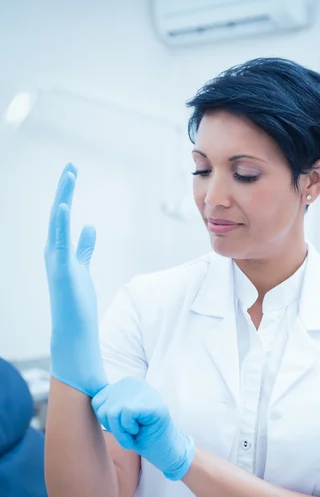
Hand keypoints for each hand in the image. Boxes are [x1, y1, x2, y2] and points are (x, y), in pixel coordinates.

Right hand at [44, 163, 107, 395]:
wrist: (73, 330)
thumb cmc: (76, 301)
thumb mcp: (82, 267)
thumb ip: (84, 247)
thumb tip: (90, 226)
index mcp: (59, 250)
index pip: (61, 216)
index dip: (66, 194)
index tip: (72, 173)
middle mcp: (53, 251)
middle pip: (57, 214)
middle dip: (64, 189)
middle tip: (71, 166)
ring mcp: (55, 260)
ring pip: (57, 223)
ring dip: (63, 198)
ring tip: (69, 175)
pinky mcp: (61, 270)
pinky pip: (60, 243)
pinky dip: (61, 223)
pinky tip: (63, 206)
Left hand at [92, 377, 194, 480]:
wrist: (166, 451)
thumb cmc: (142, 435)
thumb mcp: (119, 417)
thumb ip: (107, 405)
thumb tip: (83, 396)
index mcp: (127, 384)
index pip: (98, 399)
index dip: (105, 420)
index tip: (121, 427)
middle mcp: (136, 383)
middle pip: (104, 406)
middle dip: (113, 427)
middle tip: (128, 433)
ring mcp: (145, 392)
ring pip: (113, 411)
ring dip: (121, 431)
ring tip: (134, 433)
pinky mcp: (152, 404)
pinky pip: (126, 415)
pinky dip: (128, 430)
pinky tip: (140, 431)